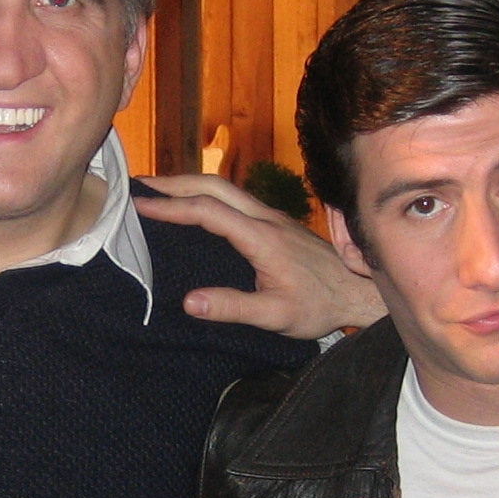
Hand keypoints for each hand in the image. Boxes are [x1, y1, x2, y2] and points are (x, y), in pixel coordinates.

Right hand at [135, 175, 385, 338]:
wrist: (359, 292)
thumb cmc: (320, 305)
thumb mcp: (276, 315)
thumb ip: (233, 307)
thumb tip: (189, 302)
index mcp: (262, 237)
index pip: (208, 210)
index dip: (171, 206)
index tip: (140, 206)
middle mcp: (265, 218)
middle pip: (214, 185)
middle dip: (174, 182)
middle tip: (139, 187)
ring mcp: (271, 216)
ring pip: (224, 187)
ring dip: (189, 184)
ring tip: (157, 192)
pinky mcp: (275, 222)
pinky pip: (233, 198)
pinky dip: (205, 194)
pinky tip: (193, 206)